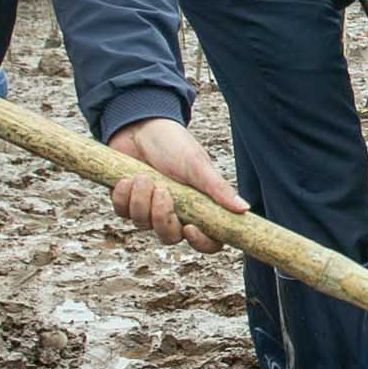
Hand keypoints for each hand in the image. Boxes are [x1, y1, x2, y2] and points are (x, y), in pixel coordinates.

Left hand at [106, 118, 246, 251]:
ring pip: (143, 225)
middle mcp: (175, 213)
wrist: (140, 126)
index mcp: (198, 207)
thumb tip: (244, 209)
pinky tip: (127, 178)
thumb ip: (219, 189)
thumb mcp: (198, 165)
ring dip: (141, 201)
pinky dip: (123, 196)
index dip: (200, 242)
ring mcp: (149, 210)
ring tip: (143, 176)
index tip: (190, 228)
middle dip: (162, 217)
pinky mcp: (127, 203)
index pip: (206, 240)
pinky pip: (123, 213)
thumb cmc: (174, 144)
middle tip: (162, 191)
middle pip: (170, 237)